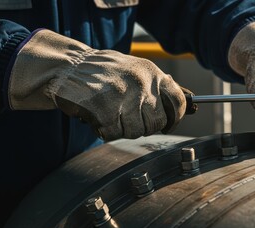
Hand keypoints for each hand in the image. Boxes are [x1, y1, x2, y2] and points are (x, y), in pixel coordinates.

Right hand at [8, 30, 185, 139]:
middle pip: (156, 123)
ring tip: (111, 113)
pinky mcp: (105, 110)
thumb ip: (157, 89)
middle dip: (143, 125)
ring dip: (122, 128)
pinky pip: (113, 134)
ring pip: (136, 132)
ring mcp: (123, 97)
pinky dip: (105, 130)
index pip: (177, 101)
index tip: (169, 124)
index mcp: (151, 73)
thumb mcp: (136, 71)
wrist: (67, 66)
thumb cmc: (103, 72)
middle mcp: (141, 83)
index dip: (176, 117)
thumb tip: (187, 109)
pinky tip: (98, 116)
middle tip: (127, 117)